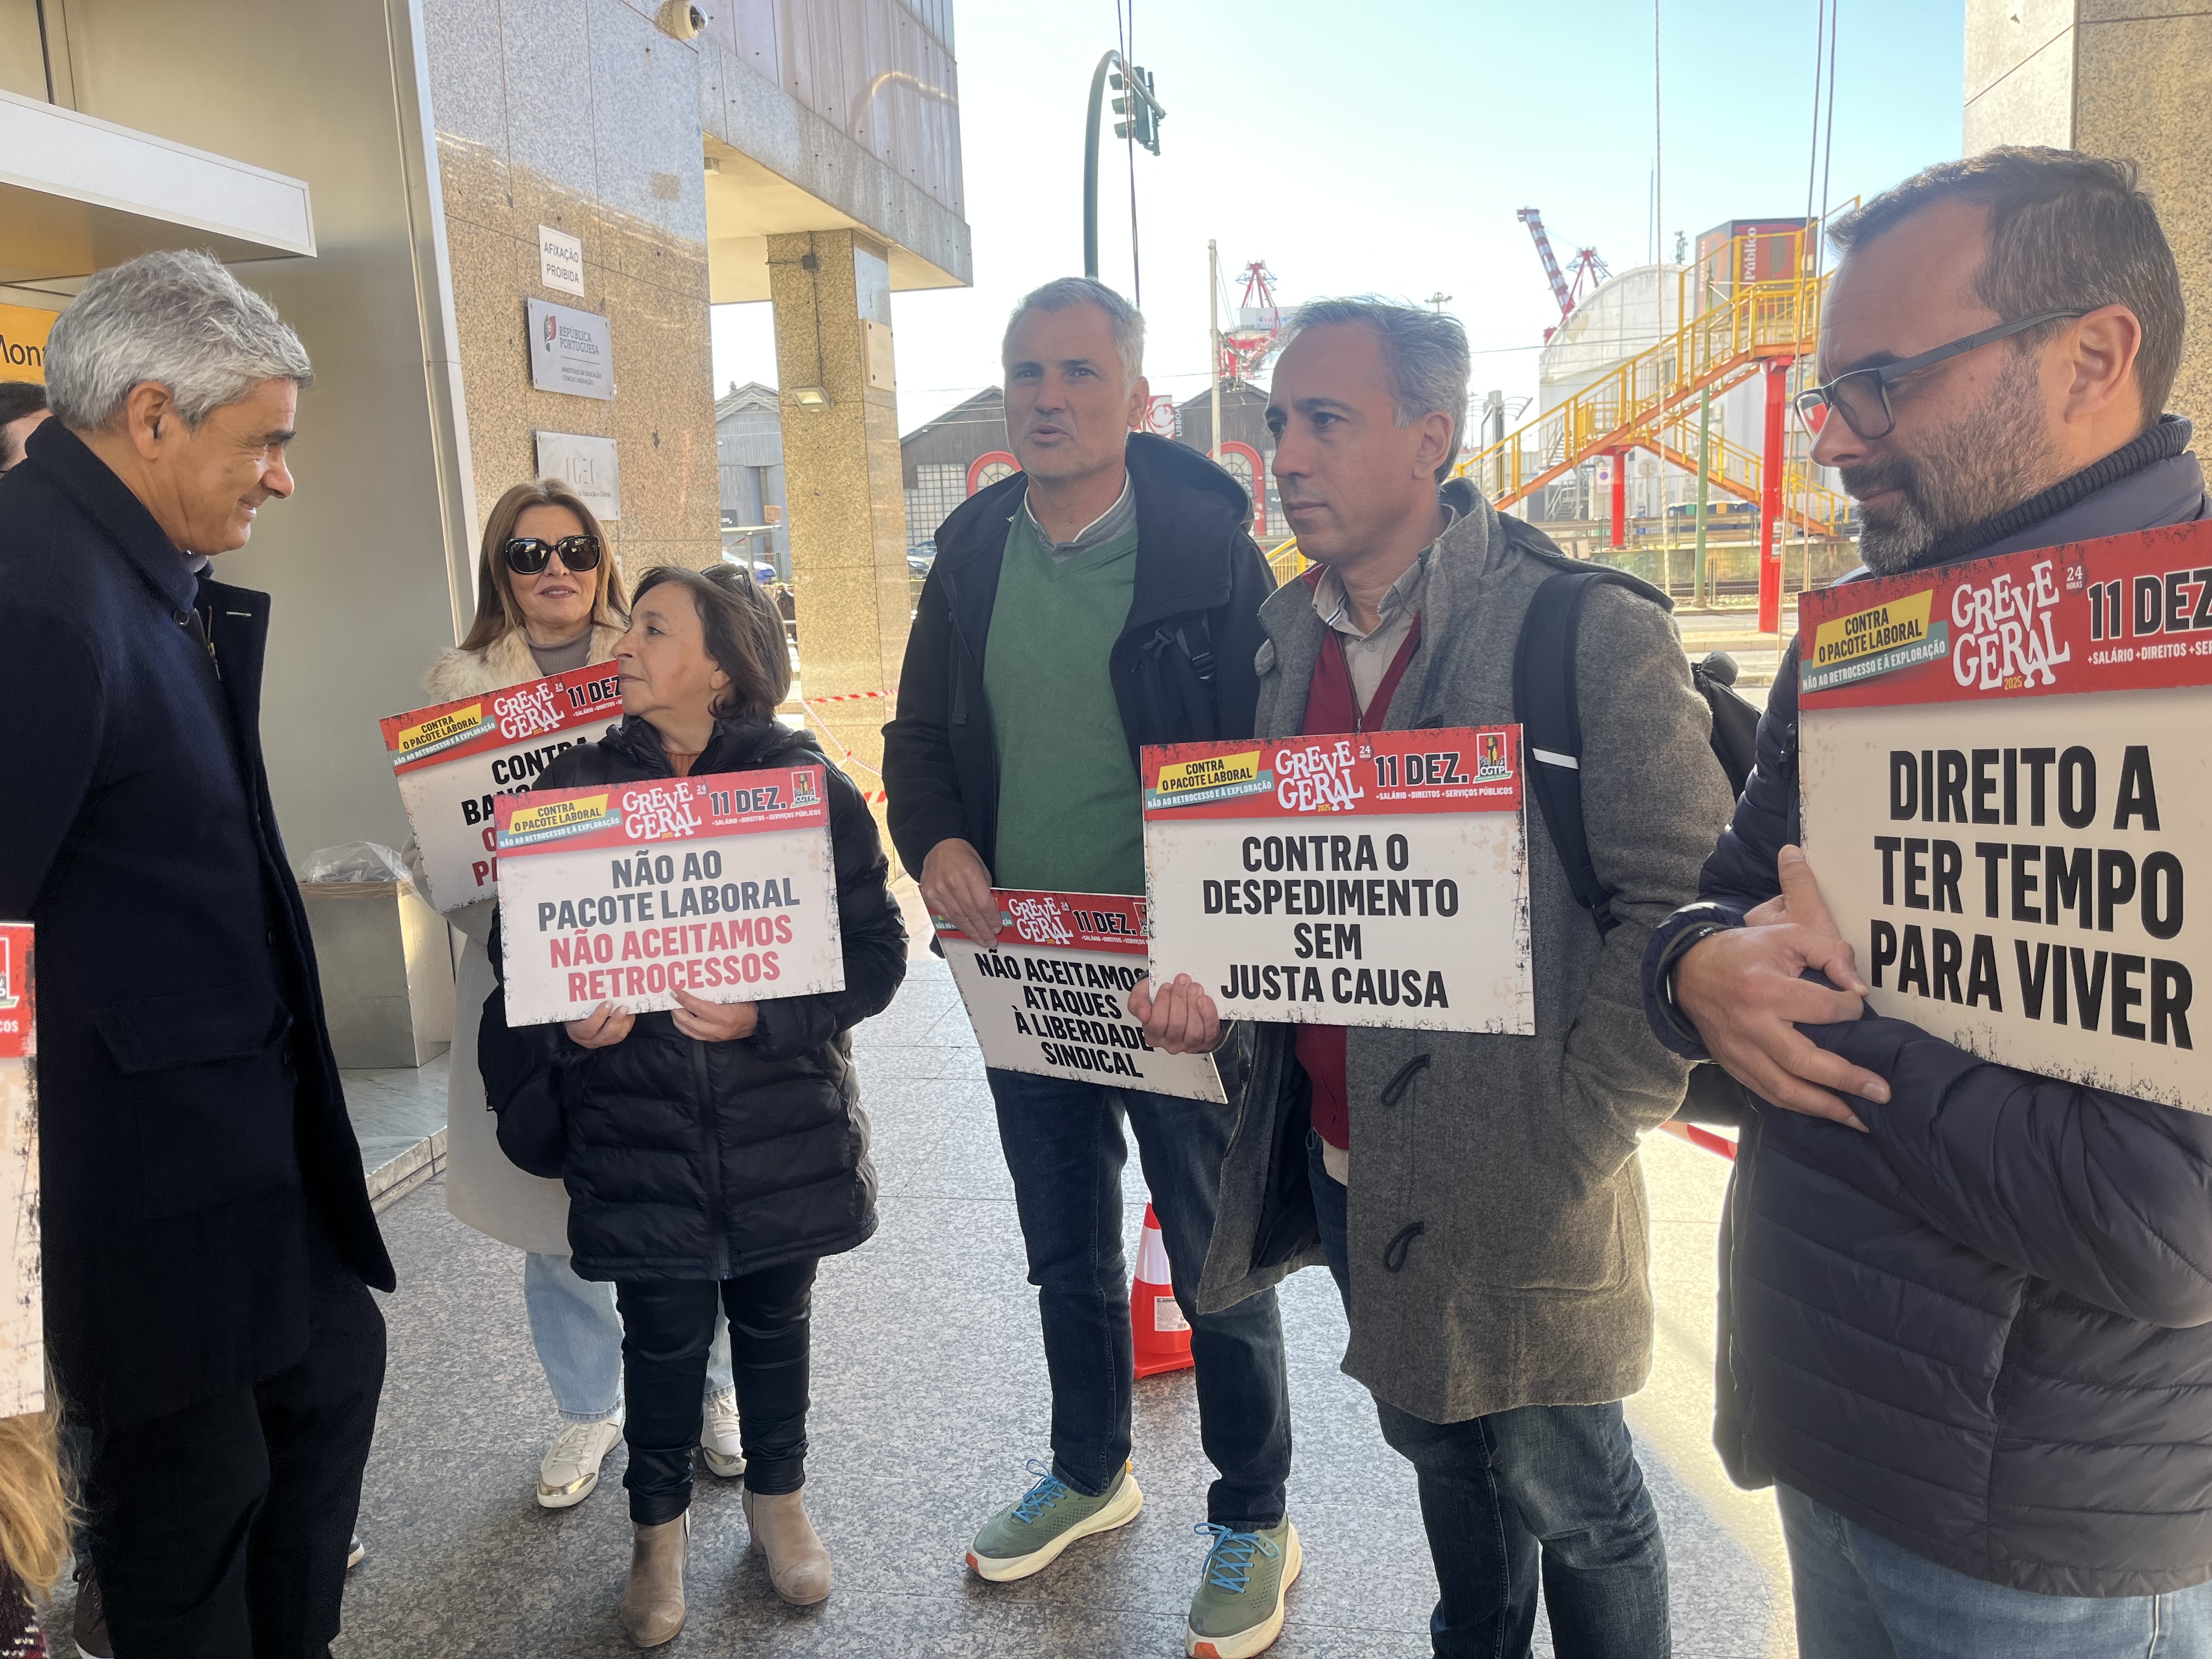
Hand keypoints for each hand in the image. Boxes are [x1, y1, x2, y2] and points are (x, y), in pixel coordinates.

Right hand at [565, 1002, 633, 1048]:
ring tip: (628, 1008)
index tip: (607, 1003)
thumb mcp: (572, 1011)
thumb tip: (593, 988)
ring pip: (617, 1036)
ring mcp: (603, 1042)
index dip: (599, 1016)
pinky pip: (623, 1033)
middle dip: (617, 1020)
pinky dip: (628, 1022)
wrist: (576, 1028)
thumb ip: (580, 1004)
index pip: (589, 1027)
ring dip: (625, 1021)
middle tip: (623, 1007)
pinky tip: (630, 1012)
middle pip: (607, 1034)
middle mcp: (591, 1040)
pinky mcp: (612, 1040)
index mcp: (578, 1032)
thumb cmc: (573, 1016)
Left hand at [672, 988, 757, 1041]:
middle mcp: (718, 1029)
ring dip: (679, 1020)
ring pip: (689, 1031)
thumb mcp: (735, 995)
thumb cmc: (749, 1006)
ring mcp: (715, 1037)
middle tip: (673, 1000)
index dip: (685, 999)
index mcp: (725, 1017)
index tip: (676, 991)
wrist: (758, 1023)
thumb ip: (717, 993)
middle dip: (678, 1011)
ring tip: (675, 1009)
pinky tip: (683, 1019)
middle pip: (689, 1022)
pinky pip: (694, 1034)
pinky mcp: (713, 1040)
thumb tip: (697, 984)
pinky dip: (685, 1026)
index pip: (698, 1008)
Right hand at [920, 837, 1000, 944]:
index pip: (983, 904)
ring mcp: (939, 890)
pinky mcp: (930, 895)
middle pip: (971, 914)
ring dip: (971, 931)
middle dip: (982, 930)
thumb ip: (985, 889)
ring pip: (958, 918)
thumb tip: (991, 912)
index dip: (991, 919)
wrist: (939, 846)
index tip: (997, 929)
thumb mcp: (981, 867)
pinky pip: (946, 915)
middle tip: (990, 941)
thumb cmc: (964, 856)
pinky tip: (966, 930)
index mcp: (969, 874)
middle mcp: (953, 884)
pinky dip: (957, 924)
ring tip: (980, 940)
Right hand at [1130, 974, 1223, 1053]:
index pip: (1156, 1023)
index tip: (1166, 986)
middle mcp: (1170, 1042)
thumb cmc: (1162, 1000)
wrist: (1183, 999)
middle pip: (1176, 1025)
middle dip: (1180, 999)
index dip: (1162, 1003)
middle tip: (1182, 982)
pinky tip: (1204, 1000)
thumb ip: (1137, 1002)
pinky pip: (1209, 1031)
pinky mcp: (1207, 1040)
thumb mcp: (1143, 995)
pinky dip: (1208, 1014)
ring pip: (1193, 1031)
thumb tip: (1143, 1012)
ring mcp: (1189, 1043)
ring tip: (1194, 988)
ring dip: (1194, 1006)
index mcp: (1153, 1034)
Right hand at [1673, 846, 1887, 1130]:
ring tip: (1860, 1118)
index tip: (1858, 1007)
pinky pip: (1768, 1093)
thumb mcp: (1786, 936)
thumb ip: (1828, 953)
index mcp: (1766, 988)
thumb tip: (1858, 989)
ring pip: (1786, 1089)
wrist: (1688, 972)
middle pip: (1805, 1062)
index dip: (1851, 1009)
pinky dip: (1799, 1106)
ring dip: (1825, 1107)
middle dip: (1848, 1080)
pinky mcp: (1734, 1065)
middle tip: (1882, 1093)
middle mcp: (1752, 1025)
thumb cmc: (1744, 952)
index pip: (1823, 1009)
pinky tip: (1825, 1110)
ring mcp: (1740, 1051)